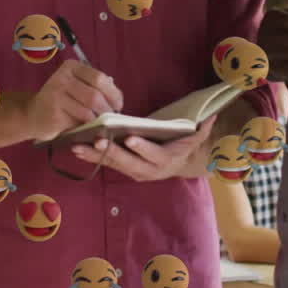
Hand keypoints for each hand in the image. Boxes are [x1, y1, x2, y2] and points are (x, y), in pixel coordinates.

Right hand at [25, 59, 123, 140]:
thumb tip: (116, 95)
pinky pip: (78, 124)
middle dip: (107, 109)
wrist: (33, 114)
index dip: (113, 93)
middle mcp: (61, 78)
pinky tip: (85, 128)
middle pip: (95, 96)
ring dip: (97, 121)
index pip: (99, 78)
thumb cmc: (61, 100)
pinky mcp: (53, 115)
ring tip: (99, 123)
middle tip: (110, 117)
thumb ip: (96, 86)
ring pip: (88, 112)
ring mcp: (55, 96)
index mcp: (71, 67)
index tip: (118, 105)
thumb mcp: (77, 85)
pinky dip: (86, 128)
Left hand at [72, 115, 216, 181]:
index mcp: (163, 161)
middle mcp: (146, 170)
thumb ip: (202, 129)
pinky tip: (76, 148)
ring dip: (94, 156)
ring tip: (78, 146)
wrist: (177, 164)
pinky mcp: (122, 169)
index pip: (152, 155)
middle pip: (127, 163)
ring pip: (112, 165)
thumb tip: (211, 116)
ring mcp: (132, 171)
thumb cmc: (183, 146)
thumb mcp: (194, 138)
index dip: (142, 148)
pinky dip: (90, 157)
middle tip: (98, 141)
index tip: (130, 138)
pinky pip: (105, 164)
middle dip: (112, 152)